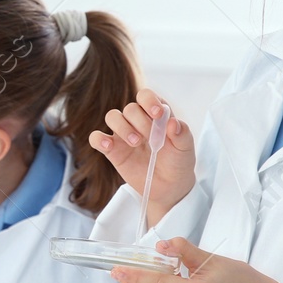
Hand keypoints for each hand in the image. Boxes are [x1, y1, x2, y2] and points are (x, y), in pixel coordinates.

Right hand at [89, 88, 195, 226]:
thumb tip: (173, 123)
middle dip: (140, 121)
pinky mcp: (112, 149)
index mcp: (155, 113)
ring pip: (112, 117)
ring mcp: (122, 134)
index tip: (157, 114)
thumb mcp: (186, 148)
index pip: (146, 96)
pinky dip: (99, 139)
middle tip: (151, 139)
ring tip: (135, 143)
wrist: (169, 186)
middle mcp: (137, 120)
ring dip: (122, 127)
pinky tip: (109, 145)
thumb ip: (182, 134)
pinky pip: (96, 138)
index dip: (149, 101)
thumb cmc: (177, 161)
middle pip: (130, 108)